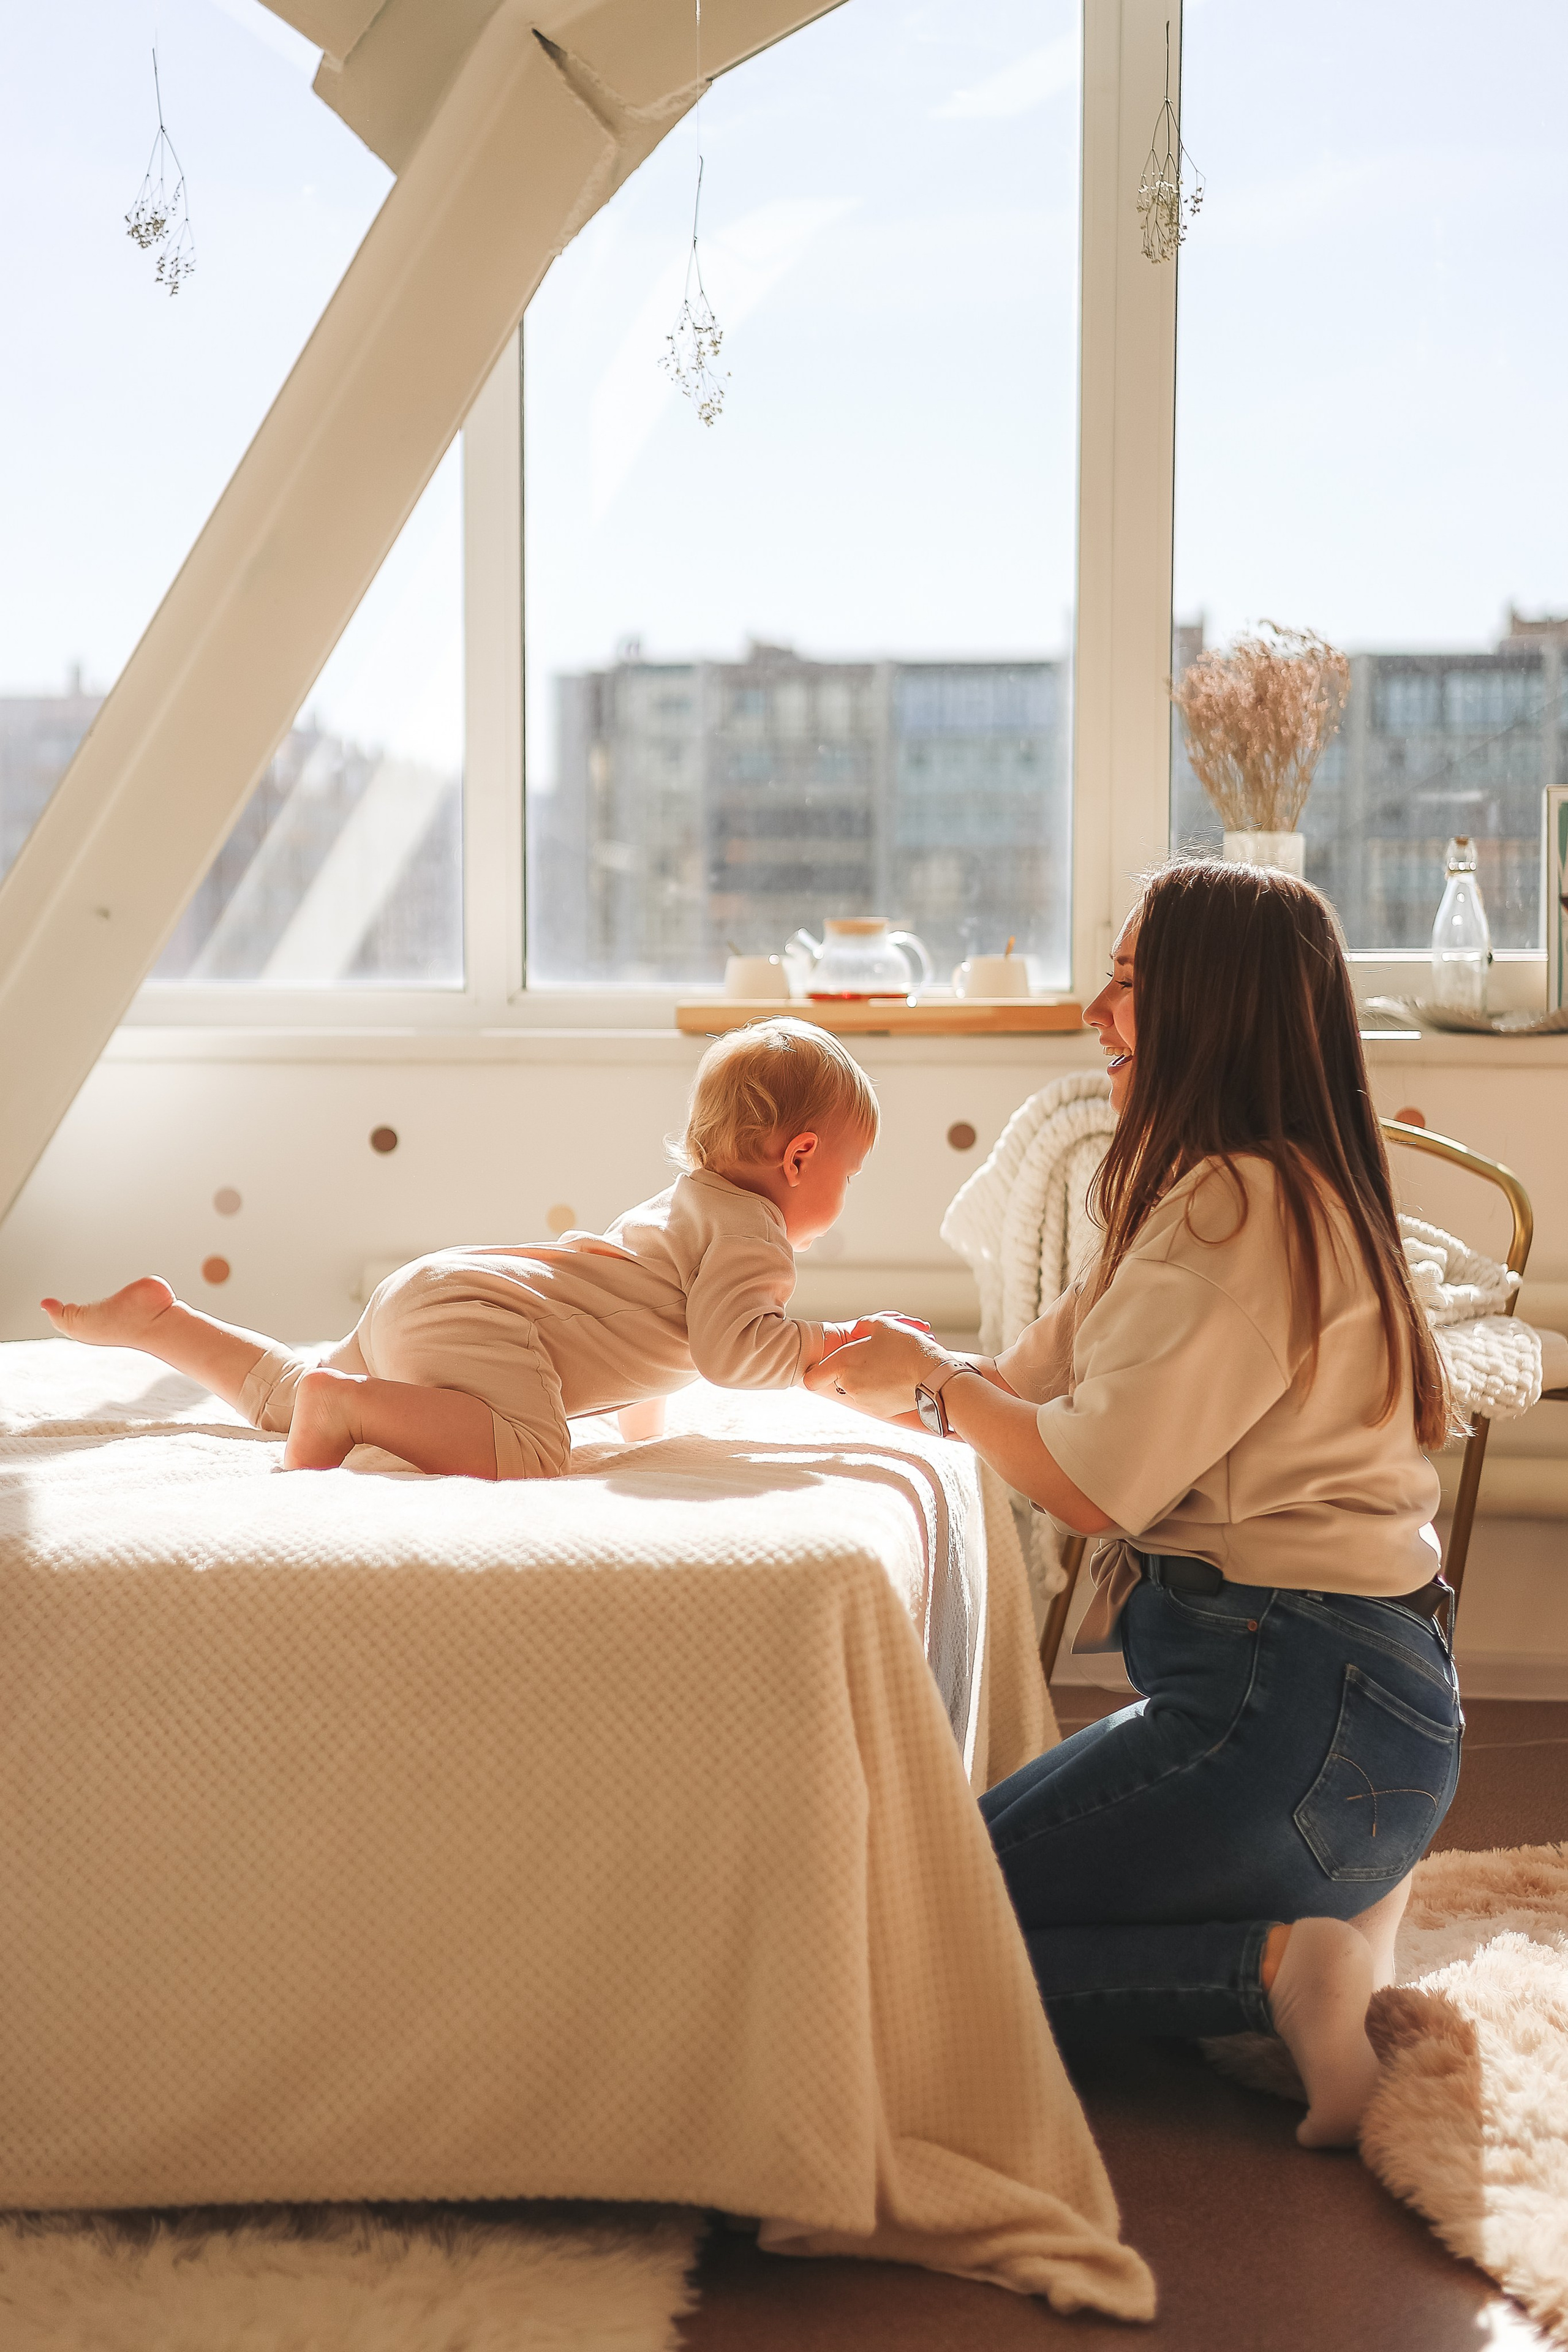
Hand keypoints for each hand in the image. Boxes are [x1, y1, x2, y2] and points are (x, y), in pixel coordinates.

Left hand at [805, 1314, 948, 1420]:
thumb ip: (862, 1327)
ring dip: (868, 1378)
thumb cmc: (907, 1348)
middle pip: (839, 1378)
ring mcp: (863, 1402)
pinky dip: (881, 1390)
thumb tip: (856, 1332)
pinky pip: (872, 1398)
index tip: (825, 1366)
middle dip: (852, 1368)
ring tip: (891, 1366)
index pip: (811, 1378)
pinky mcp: (879, 1412)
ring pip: (857, 1388)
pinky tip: (898, 1379)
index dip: (815, 1372)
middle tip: (875, 1357)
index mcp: (843, 1363)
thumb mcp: (883, 1325)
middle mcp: (848, 1385)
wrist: (934, 1378)